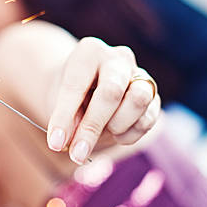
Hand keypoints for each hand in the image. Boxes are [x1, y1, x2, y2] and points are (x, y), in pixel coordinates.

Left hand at [47, 37, 160, 162]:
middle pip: (112, 91)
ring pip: (138, 100)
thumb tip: (78, 148)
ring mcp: (140, 76)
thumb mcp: (58, 105)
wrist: (87, 92)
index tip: (54, 143)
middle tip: (77, 154)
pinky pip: (148, 119)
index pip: (77, 84)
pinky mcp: (153, 97)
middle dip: (92, 126)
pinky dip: (129, 134)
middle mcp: (119, 59)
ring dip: (117, 125)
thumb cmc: (69, 97)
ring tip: (102, 131)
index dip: (64, 117)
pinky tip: (115, 135)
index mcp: (90, 52)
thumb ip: (68, 122)